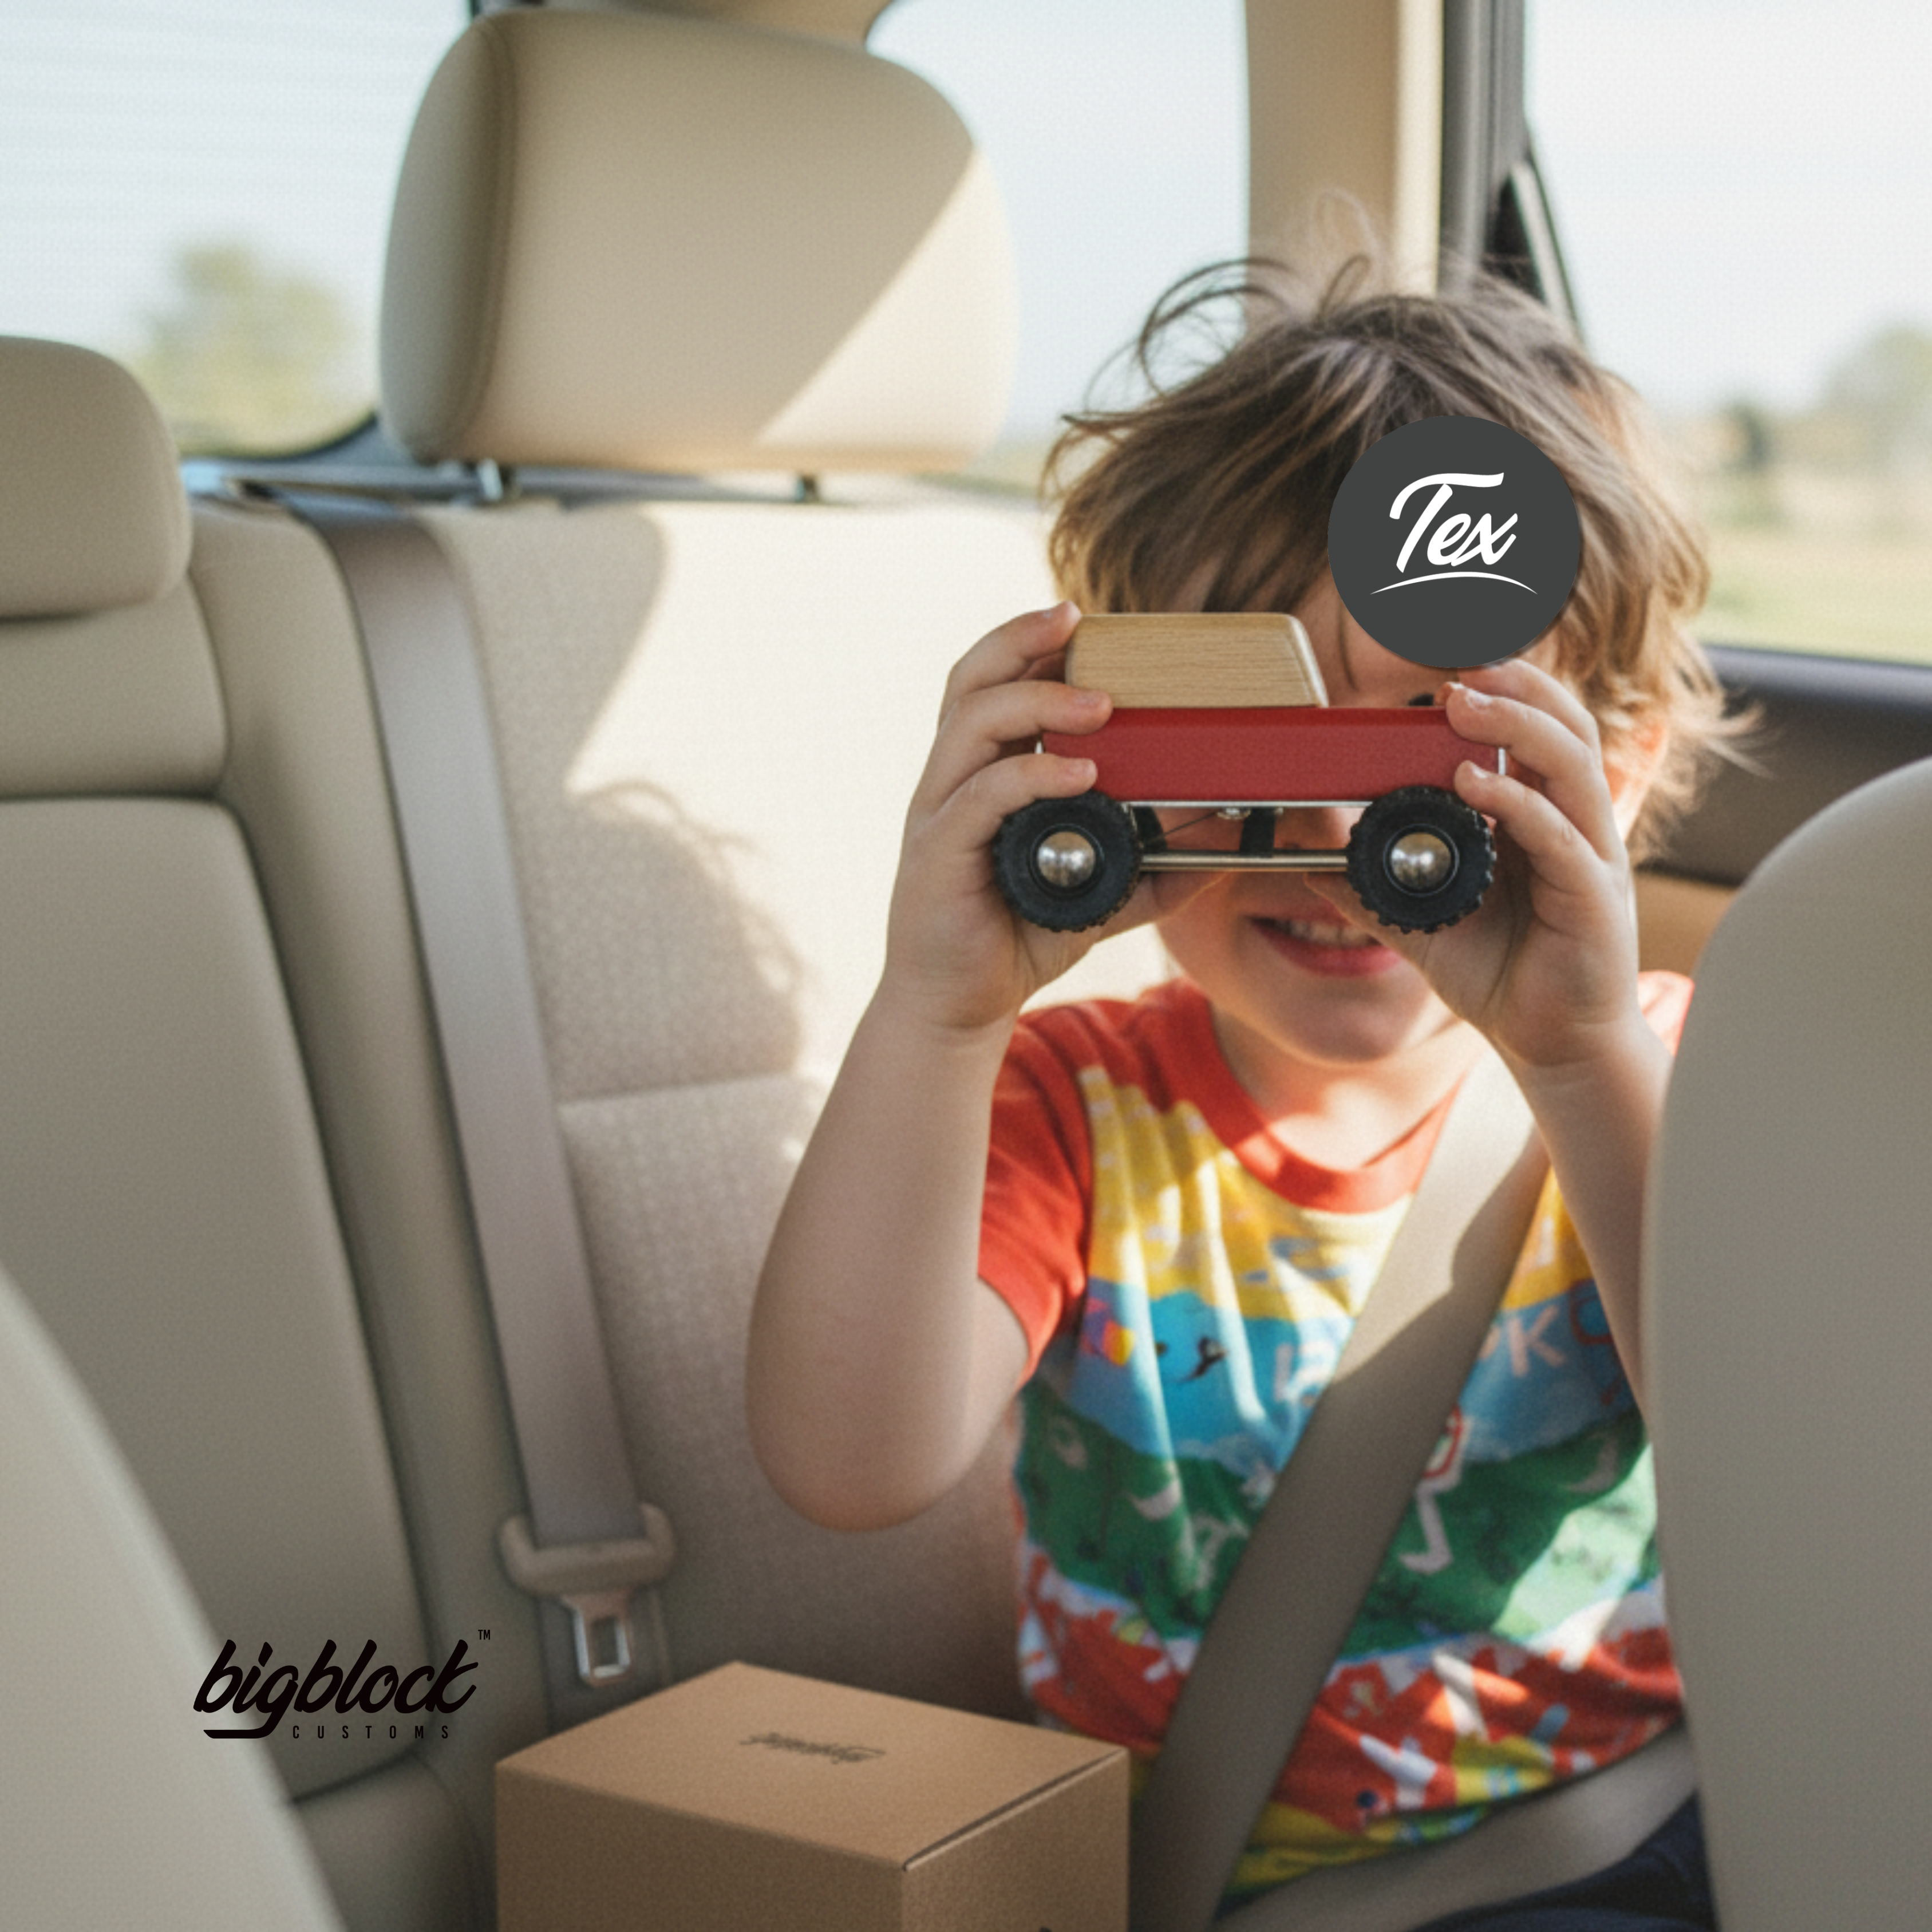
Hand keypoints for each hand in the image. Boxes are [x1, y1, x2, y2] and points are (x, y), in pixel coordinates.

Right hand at [881, 602, 1205, 1037]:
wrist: (958, 1006)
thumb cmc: (1014, 937)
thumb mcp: (1102, 896)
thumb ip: (1156, 867)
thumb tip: (1226, 847)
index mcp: (981, 773)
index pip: (995, 684)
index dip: (1029, 643)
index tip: (1083, 620)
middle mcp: (952, 781)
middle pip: (971, 682)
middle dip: (1019, 639)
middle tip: (1075, 618)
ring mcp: (939, 815)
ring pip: (971, 725)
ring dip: (1036, 702)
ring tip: (1098, 703)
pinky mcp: (938, 856)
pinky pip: (982, 798)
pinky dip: (1033, 779)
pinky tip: (1082, 778)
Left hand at [1308, 657, 1647, 1072]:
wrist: (1552, 1045)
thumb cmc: (1502, 977)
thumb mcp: (1422, 921)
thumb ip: (1371, 886)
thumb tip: (1311, 858)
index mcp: (1542, 819)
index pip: (1538, 732)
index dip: (1506, 691)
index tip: (1447, 668)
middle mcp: (1575, 827)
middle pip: (1565, 728)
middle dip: (1516, 689)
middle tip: (1456, 671)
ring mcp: (1590, 858)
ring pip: (1572, 766)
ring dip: (1518, 727)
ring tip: (1463, 703)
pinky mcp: (1593, 899)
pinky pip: (1562, 837)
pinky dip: (1519, 803)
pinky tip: (1476, 785)